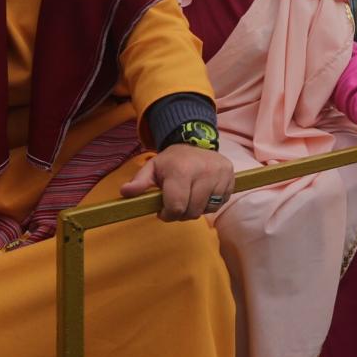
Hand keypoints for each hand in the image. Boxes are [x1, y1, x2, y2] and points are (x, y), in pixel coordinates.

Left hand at [119, 145, 234, 220]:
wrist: (197, 142)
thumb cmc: (172, 160)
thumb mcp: (153, 167)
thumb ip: (139, 182)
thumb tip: (125, 192)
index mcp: (181, 170)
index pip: (176, 207)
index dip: (168, 214)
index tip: (163, 210)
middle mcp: (204, 171)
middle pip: (192, 212)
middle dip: (181, 213)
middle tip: (177, 203)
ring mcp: (220, 175)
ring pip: (206, 210)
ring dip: (196, 208)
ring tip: (190, 196)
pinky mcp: (231, 178)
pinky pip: (219, 204)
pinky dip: (209, 204)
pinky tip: (203, 193)